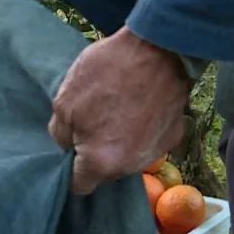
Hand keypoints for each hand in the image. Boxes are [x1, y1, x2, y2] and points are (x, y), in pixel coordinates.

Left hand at [49, 27, 189, 194]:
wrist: (160, 47)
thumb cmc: (106, 73)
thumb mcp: (64, 103)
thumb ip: (61, 135)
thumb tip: (69, 147)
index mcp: (101, 163)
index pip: (78, 186)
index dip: (69, 170)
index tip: (69, 151)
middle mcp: (130, 166)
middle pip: (104, 172)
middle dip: (94, 154)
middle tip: (91, 121)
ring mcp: (155, 152)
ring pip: (126, 158)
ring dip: (118, 143)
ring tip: (115, 110)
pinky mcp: (172, 136)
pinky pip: (146, 143)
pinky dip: (140, 131)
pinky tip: (136, 106)